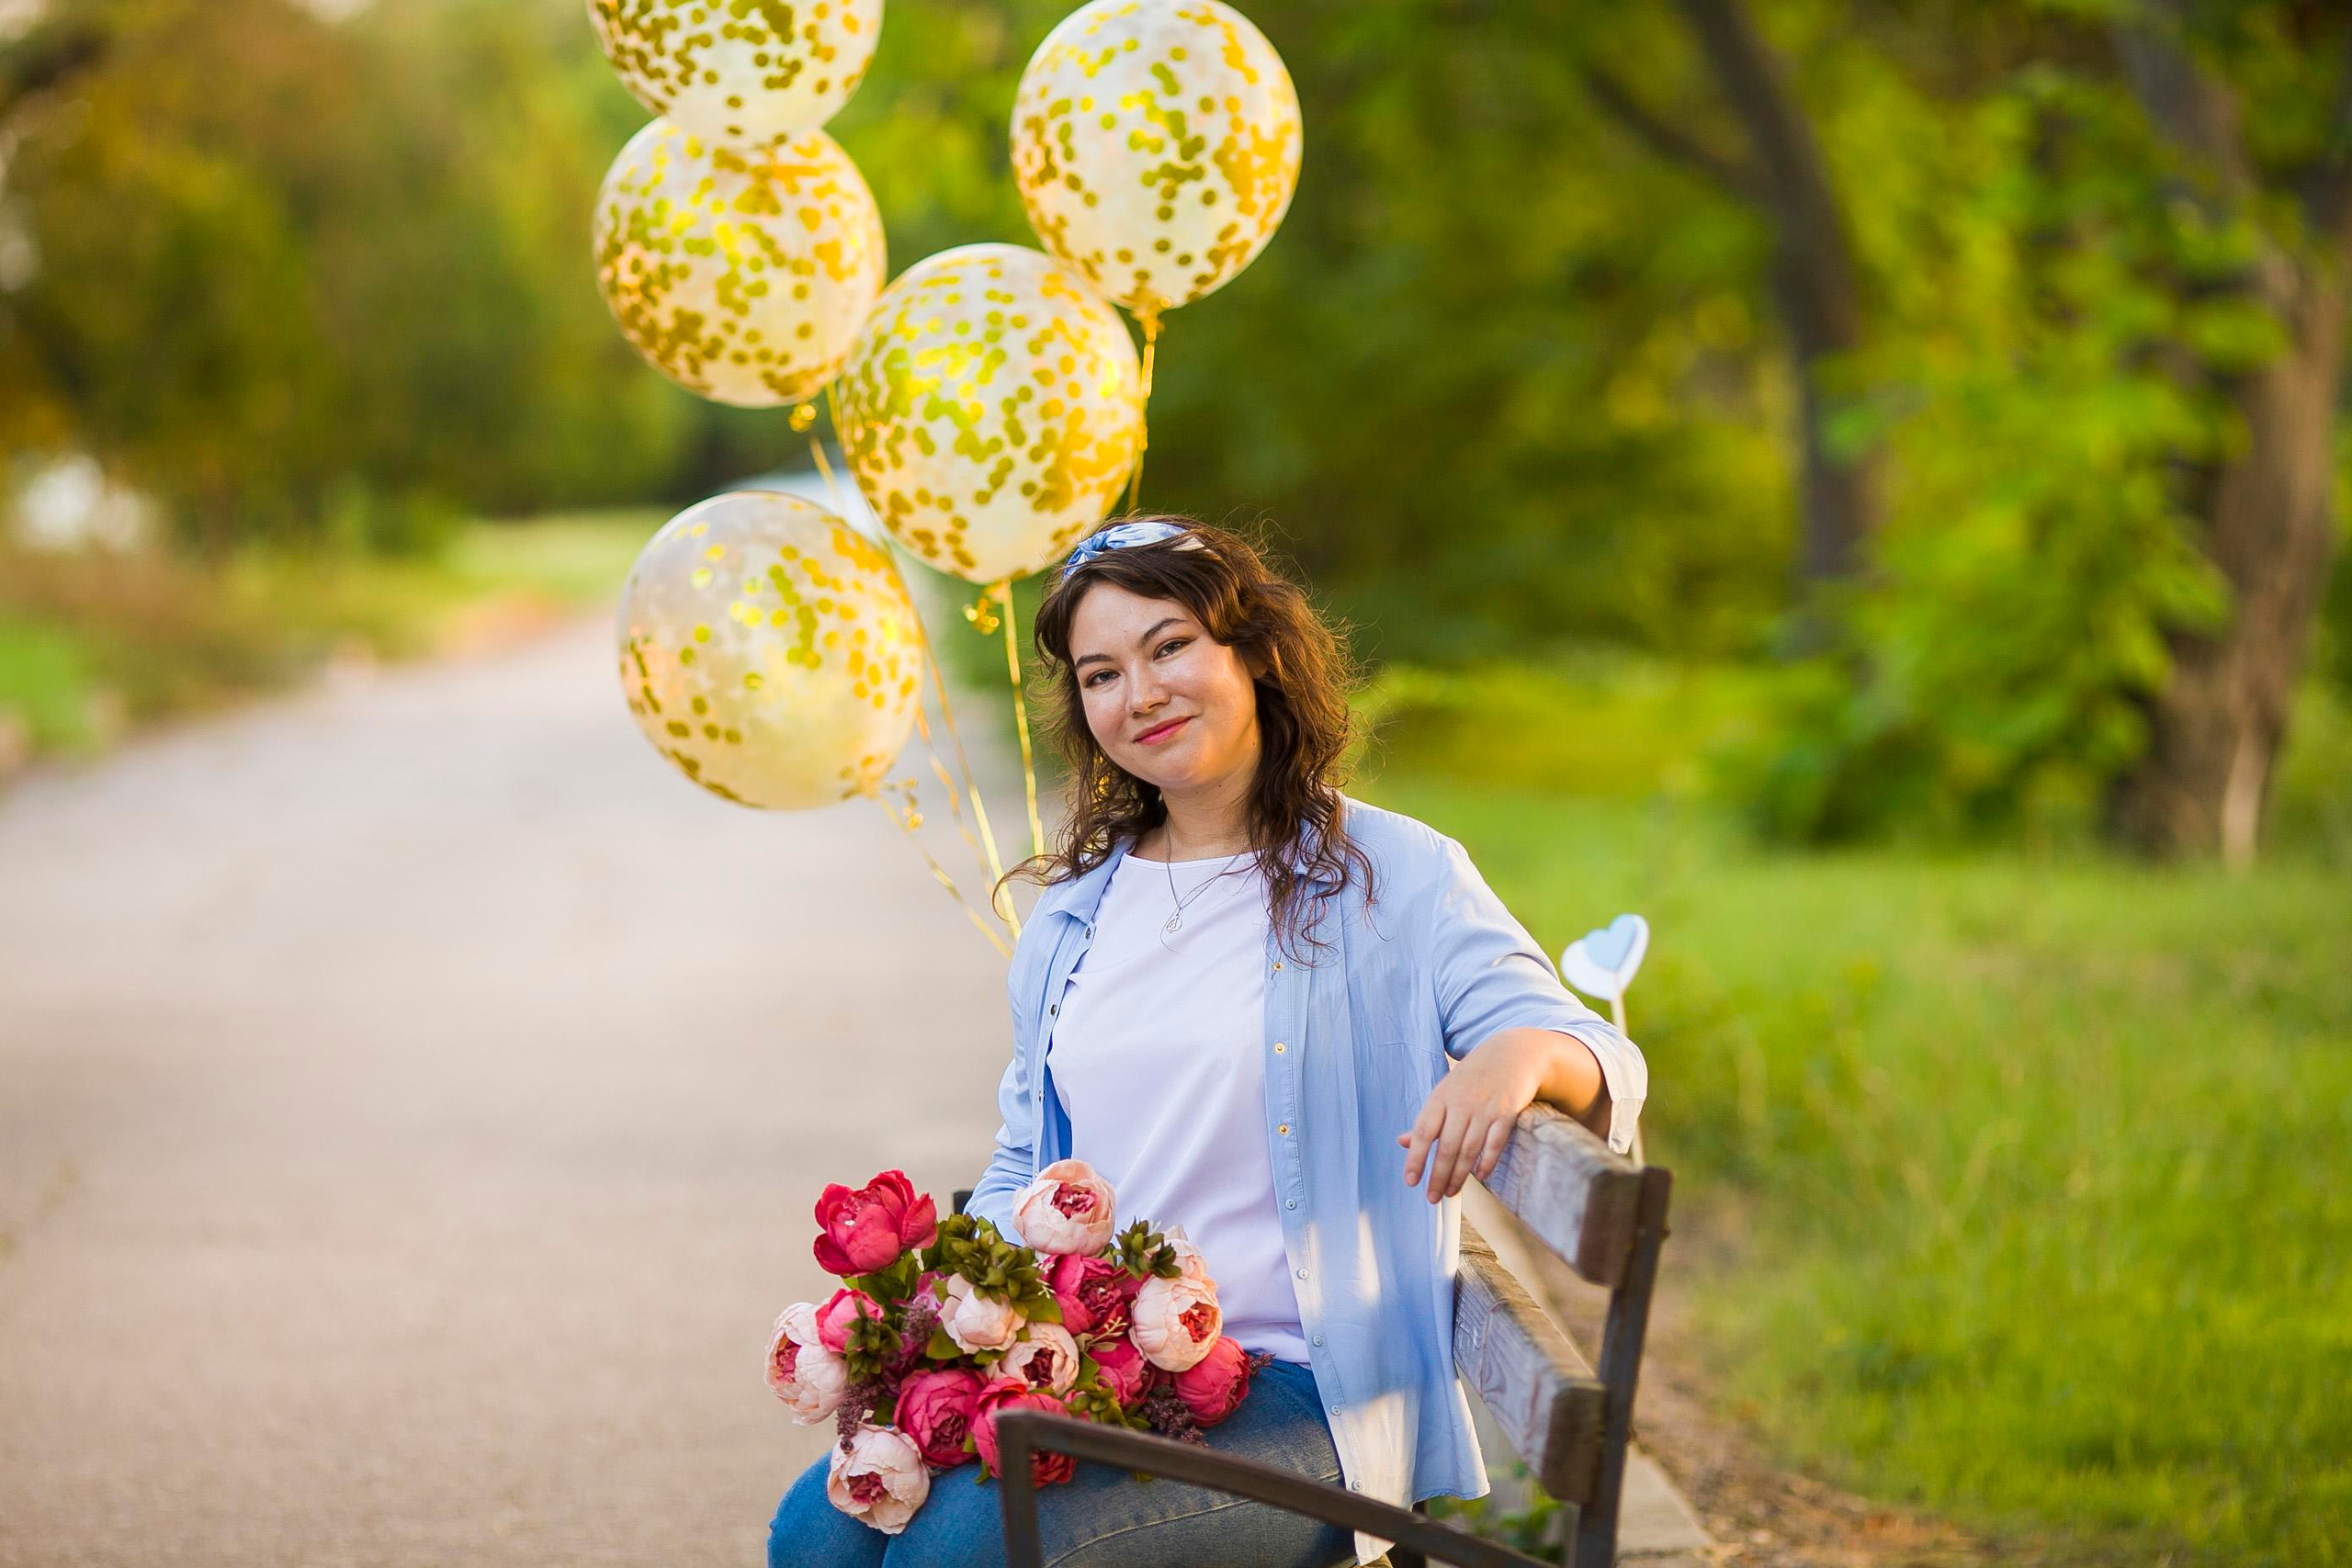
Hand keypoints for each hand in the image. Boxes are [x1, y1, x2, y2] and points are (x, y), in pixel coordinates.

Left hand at [1396, 1033, 1550, 1203]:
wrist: (1512, 1053)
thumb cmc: (1473, 1078)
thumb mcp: (1446, 1092)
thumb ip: (1428, 1120)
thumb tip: (1403, 1142)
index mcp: (1441, 1097)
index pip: (1424, 1132)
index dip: (1416, 1158)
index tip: (1411, 1182)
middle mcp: (1462, 1103)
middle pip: (1447, 1146)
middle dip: (1438, 1175)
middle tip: (1432, 1197)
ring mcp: (1485, 1107)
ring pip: (1470, 1148)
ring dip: (1460, 1175)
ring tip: (1451, 1192)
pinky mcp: (1508, 1111)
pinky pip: (1496, 1142)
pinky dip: (1488, 1161)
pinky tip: (1480, 1176)